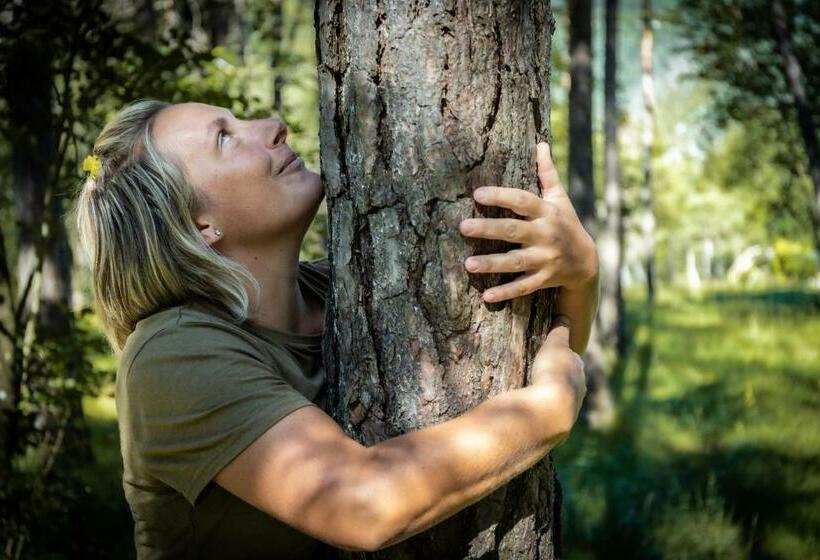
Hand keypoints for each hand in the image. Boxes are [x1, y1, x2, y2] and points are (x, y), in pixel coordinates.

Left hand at [458, 142, 597, 302]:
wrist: (587, 262)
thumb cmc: (566, 224)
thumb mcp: (560, 199)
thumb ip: (548, 173)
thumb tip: (541, 143)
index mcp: (547, 213)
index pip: (522, 201)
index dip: (501, 196)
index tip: (477, 193)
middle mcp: (546, 235)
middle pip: (514, 231)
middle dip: (488, 229)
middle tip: (463, 227)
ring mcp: (545, 259)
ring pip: (516, 262)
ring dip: (492, 264)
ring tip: (468, 264)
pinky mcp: (544, 279)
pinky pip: (523, 287)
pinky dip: (506, 293)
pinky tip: (486, 296)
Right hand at [531, 315, 585, 415]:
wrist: (551, 409)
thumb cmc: (553, 373)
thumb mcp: (554, 345)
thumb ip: (559, 332)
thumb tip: (565, 317)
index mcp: (579, 369)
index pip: (572, 360)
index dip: (562, 356)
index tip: (552, 355)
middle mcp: (579, 389)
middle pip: (570, 381)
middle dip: (559, 378)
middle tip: (544, 374)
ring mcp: (571, 409)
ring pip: (563, 399)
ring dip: (552, 396)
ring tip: (537, 394)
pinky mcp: (559, 425)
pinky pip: (551, 414)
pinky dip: (545, 410)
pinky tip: (534, 410)